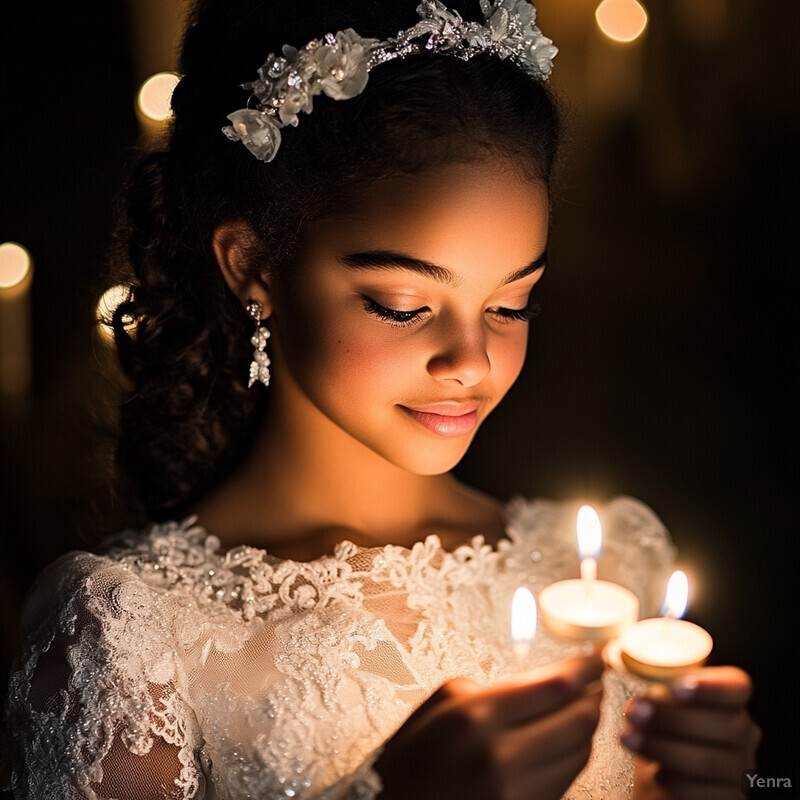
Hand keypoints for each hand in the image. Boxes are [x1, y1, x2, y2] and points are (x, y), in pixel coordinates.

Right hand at [374, 652, 603, 799]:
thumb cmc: (412, 754)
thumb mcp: (444, 700)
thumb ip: (496, 688)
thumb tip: (544, 681)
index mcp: (477, 716)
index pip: (555, 686)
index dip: (586, 668)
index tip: (598, 656)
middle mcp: (501, 757)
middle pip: (579, 721)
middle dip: (593, 696)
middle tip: (593, 682)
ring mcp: (516, 793)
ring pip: (580, 753)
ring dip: (585, 727)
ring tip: (578, 708)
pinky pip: (566, 781)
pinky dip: (570, 756)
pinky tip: (561, 741)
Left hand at [622, 666, 760, 799]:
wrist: (661, 775)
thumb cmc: (660, 728)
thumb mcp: (657, 700)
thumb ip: (650, 680)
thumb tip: (612, 657)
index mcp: (729, 700)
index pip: (737, 686)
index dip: (711, 687)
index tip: (676, 687)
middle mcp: (742, 733)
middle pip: (723, 725)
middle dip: (673, 718)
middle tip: (634, 710)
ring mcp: (738, 770)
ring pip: (711, 761)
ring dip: (664, 747)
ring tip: (628, 737)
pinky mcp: (726, 798)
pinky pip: (705, 793)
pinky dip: (675, 779)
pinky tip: (653, 771)